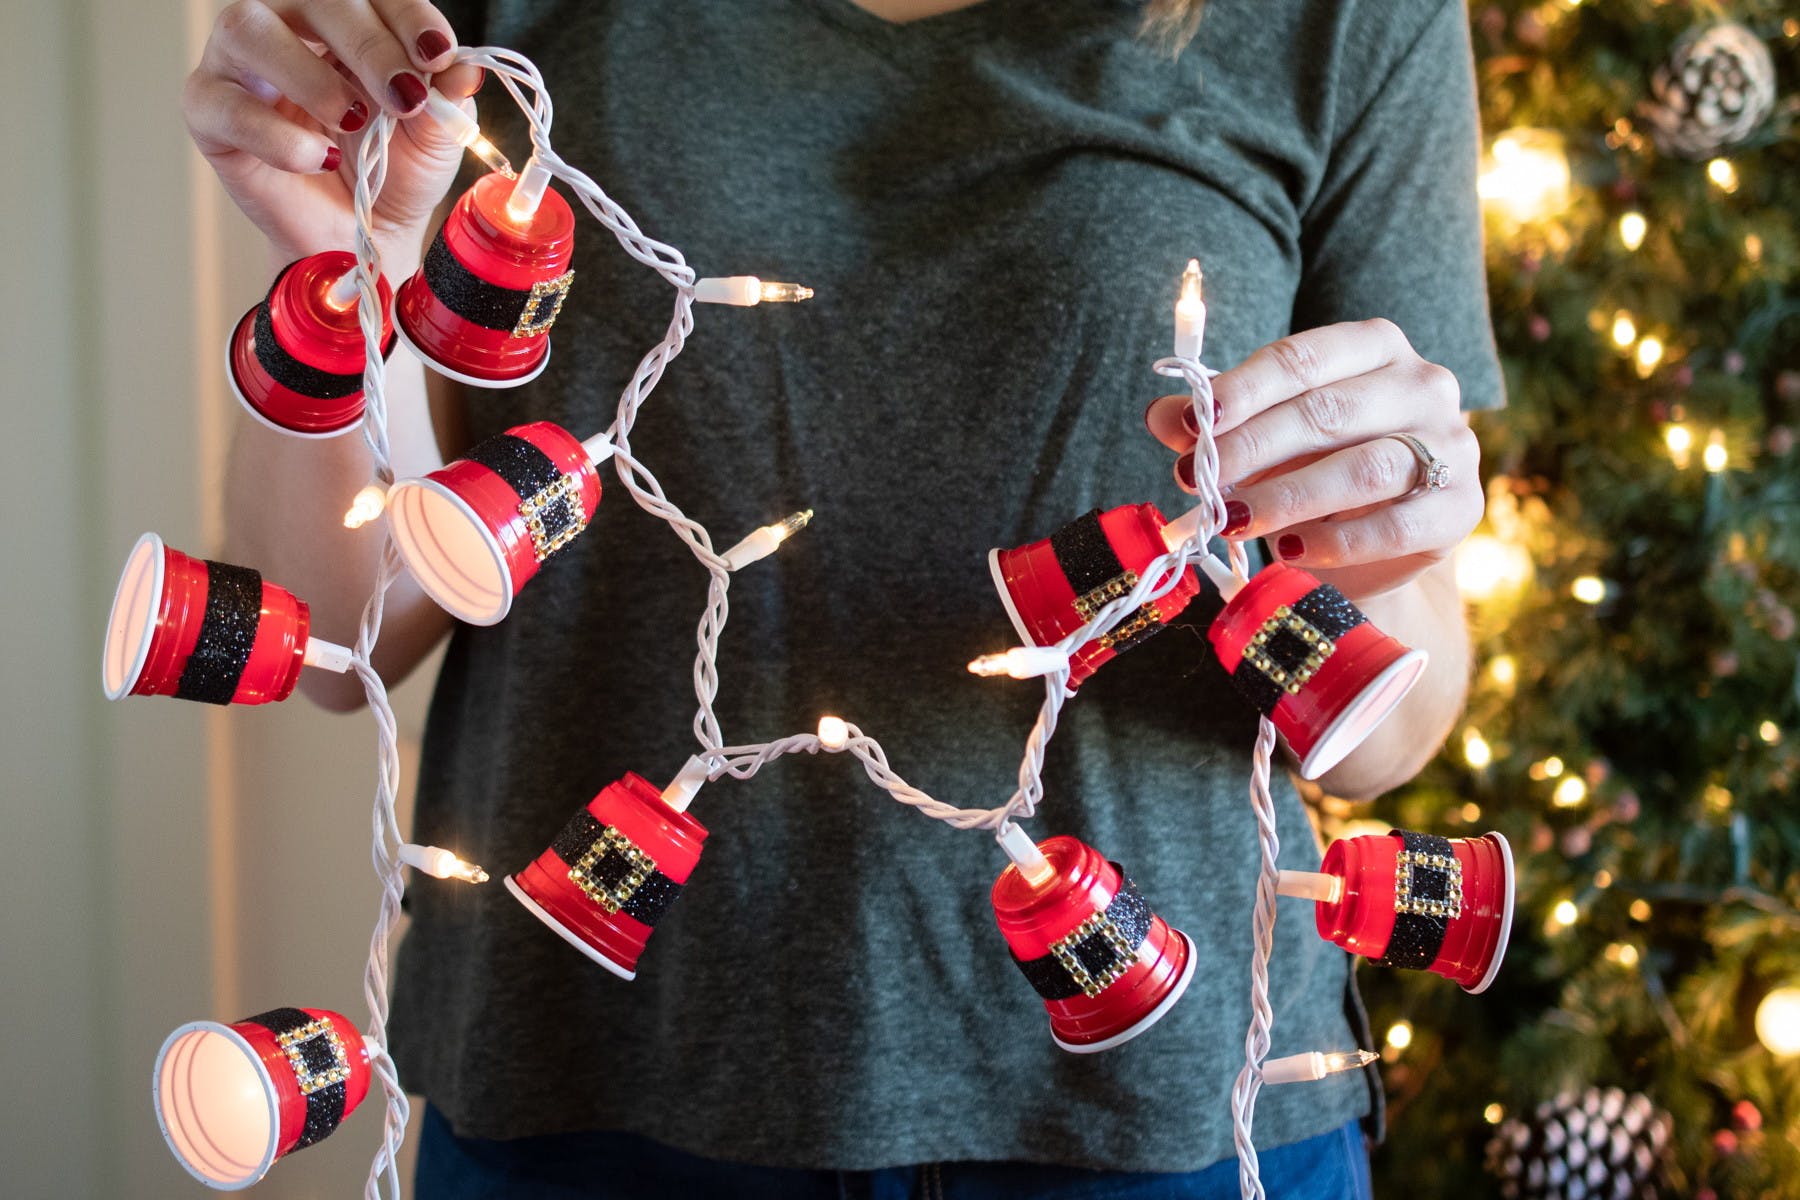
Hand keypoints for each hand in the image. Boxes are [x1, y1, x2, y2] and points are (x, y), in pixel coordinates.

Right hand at [183, 1, 483, 267]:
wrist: (363, 234)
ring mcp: (238, 63)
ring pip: (248, 30)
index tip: (437, 54)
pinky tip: (317, 158)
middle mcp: (285, 24)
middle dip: (368, 45)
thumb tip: (465, 67)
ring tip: (352, 120)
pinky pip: (224, 105)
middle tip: (404, 97)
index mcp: (347, 19)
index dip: (406, 15)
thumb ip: (447, 97)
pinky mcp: (208, 110)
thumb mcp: (433, 135)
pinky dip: (276, 135)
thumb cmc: (393, 171)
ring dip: (309, 75)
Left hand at [1146, 319, 1481, 600]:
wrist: (1380, 539)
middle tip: (1196, 480)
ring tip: (1230, 521)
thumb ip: (1216, 421)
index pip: (1302, 358)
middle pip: (1328, 411)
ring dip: (1286, 497)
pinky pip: (1395, 525)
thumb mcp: (1264, 437)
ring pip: (1364, 468)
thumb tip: (1161, 415)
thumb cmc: (1316, 466)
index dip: (1243, 390)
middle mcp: (1423, 384)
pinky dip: (1334, 542)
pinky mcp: (1461, 508)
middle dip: (1253, 448)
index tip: (1193, 423)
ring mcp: (1452, 445)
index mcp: (1375, 346)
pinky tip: (1287, 551)